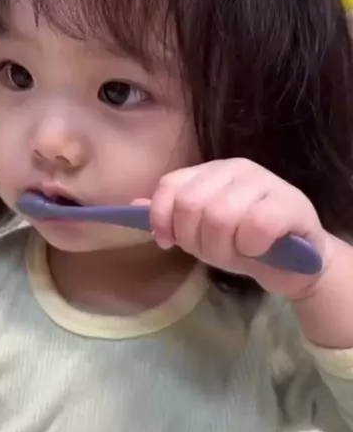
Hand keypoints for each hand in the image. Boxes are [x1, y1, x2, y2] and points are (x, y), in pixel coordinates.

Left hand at [147, 158, 334, 298]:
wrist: (298, 262)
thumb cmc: (245, 244)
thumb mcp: (202, 232)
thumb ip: (172, 217)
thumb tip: (133, 207)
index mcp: (210, 171)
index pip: (170, 186)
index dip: (162, 219)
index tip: (167, 243)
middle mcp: (236, 168)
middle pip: (191, 206)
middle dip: (197, 241)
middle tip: (216, 251)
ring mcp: (266, 181)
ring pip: (220, 217)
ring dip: (225, 249)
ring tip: (240, 252)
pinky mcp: (291, 203)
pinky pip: (255, 226)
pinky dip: (251, 247)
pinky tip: (259, 249)